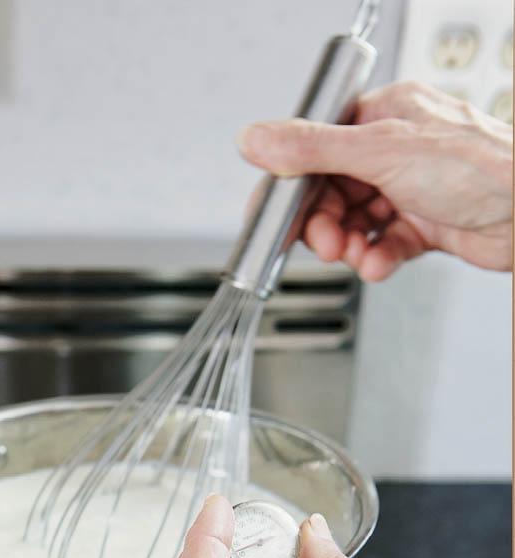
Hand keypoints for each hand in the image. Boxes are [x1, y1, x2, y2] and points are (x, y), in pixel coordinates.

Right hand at [236, 81, 512, 279]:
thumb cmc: (480, 167)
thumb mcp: (381, 150)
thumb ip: (312, 148)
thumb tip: (256, 139)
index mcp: (384, 116)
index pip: (317, 148)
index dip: (293, 186)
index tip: (275, 215)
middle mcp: (397, 150)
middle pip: (332, 192)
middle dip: (324, 224)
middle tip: (325, 243)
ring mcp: (411, 189)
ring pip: (356, 223)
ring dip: (350, 246)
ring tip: (356, 254)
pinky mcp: (424, 224)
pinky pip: (383, 244)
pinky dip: (377, 258)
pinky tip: (381, 262)